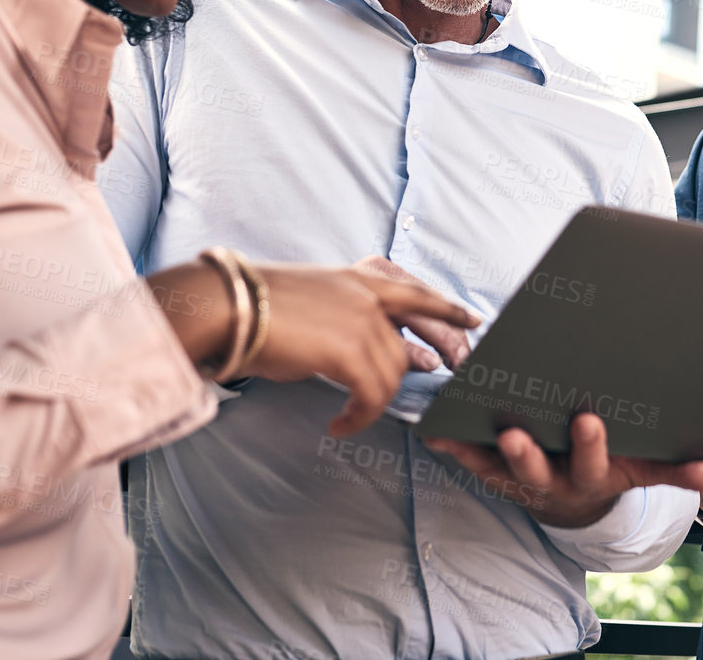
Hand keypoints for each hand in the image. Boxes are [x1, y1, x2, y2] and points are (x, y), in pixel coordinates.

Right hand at [245, 257, 480, 435]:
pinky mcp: (351, 350)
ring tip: (349, 417)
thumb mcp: (315, 303)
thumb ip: (352, 322)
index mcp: (359, 278)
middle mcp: (368, 295)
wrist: (229, 306)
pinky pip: (372, 395)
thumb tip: (381, 355)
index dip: (448, 308)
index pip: (417, 292)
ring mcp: (363, 320)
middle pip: (414, 340)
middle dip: (429, 362)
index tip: (473, 321)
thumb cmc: (256, 308)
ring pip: (392, 374)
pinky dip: (358, 416)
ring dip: (373, 403)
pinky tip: (339, 424)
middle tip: (429, 383)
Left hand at [425, 412, 702, 527]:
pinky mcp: (494, 473)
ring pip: (499, 468)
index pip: (592, 462)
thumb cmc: (612, 468)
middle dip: (527, 453)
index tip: (589, 419)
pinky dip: (453, 447)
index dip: (589, 445)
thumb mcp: (645, 470)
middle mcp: (553, 481)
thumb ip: (679, 470)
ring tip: (461, 427)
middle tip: (515, 432)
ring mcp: (520, 479)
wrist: (575, 501)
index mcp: (593, 476)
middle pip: (537, 470)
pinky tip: (435, 429)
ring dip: (481, 451)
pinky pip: (470, 462)